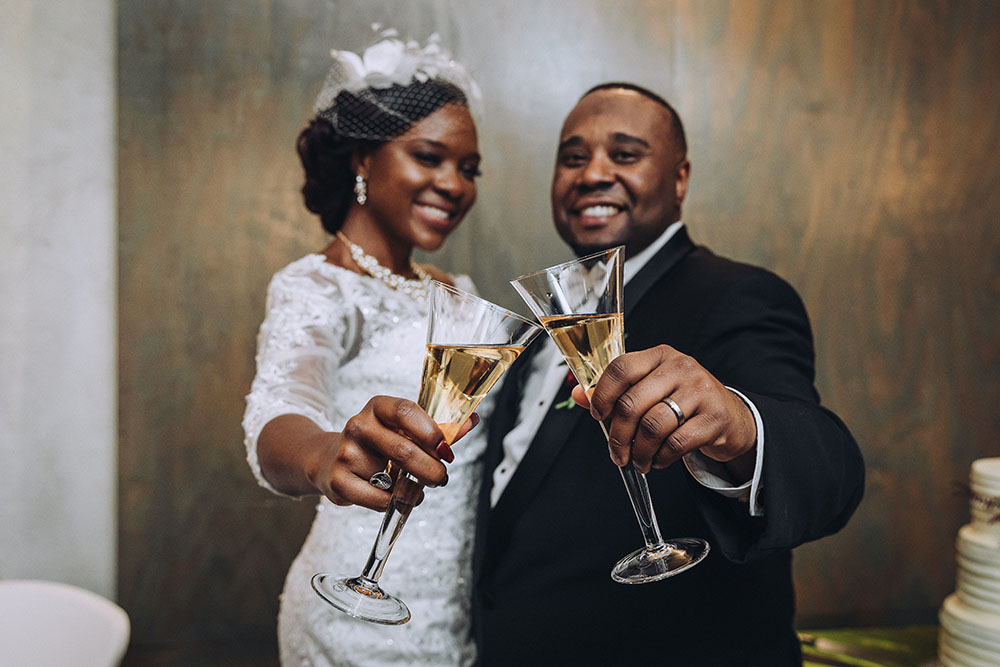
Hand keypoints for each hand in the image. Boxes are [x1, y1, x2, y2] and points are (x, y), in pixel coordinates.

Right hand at [303, 396, 477, 510]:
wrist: (328, 460)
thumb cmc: (376, 445)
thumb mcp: (403, 431)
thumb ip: (439, 428)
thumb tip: (472, 421)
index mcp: (377, 407)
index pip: (406, 411)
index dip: (431, 432)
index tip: (446, 451)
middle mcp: (358, 425)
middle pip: (403, 449)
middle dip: (431, 469)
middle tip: (441, 478)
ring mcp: (346, 453)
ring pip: (392, 478)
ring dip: (413, 489)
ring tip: (414, 487)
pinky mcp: (338, 481)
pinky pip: (378, 499)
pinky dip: (394, 502)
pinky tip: (393, 496)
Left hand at [572, 345, 755, 473]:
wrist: (732, 417)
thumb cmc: (683, 401)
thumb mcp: (651, 389)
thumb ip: (615, 391)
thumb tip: (578, 394)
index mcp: (660, 355)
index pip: (621, 368)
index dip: (602, 395)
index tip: (598, 415)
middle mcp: (681, 367)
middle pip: (632, 403)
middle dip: (618, 436)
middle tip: (617, 453)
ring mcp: (700, 390)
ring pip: (653, 426)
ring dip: (639, 451)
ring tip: (639, 461)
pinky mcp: (714, 417)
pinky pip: (676, 443)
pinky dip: (661, 457)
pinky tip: (659, 459)